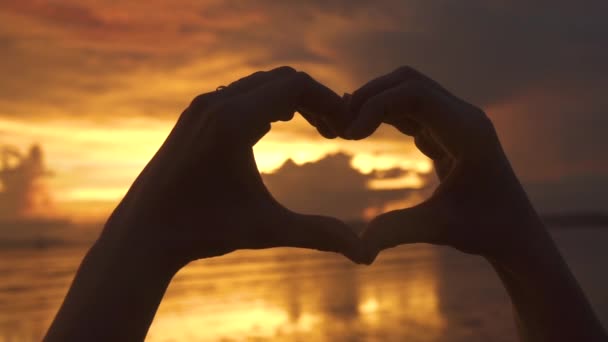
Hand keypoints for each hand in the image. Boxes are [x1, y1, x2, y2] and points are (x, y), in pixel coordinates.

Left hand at [100, 66, 364, 268]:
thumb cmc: (204, 230)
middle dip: (314, 99)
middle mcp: (215, 103)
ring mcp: (201, 106)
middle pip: (280, 79)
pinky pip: (239, 94)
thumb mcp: (268, 229)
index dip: (329, 101)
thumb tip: (365, 255)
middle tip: (335, 130)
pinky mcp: (193, 115)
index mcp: (234, 121)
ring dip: (290, 100)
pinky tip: (277, 128)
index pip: (295, 85)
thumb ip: (320, 235)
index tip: (346, 128)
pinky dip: (266, 103)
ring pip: (259, 85)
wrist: (144, 233)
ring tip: (315, 128)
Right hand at [345, 66, 545, 263]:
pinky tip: (361, 128)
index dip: (376, 106)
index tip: (349, 135)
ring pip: (408, 90)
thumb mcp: (440, 230)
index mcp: (468, 131)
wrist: (514, 231)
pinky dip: (383, 113)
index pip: (415, 94)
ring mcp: (456, 120)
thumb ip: (397, 231)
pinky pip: (410, 108)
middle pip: (409, 82)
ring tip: (345, 126)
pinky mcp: (446, 130)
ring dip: (375, 102)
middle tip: (339, 124)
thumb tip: (358, 249)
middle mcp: (464, 116)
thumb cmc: (485, 230)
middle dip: (370, 96)